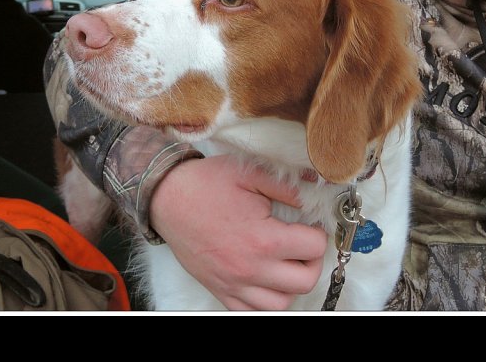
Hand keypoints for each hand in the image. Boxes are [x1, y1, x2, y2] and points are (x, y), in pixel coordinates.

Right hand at [151, 155, 327, 309]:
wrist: (167, 198)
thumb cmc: (205, 185)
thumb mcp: (249, 173)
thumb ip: (287, 184)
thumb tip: (316, 187)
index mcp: (262, 239)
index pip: (314, 248)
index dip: (318, 234)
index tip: (310, 225)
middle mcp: (250, 268)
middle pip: (304, 281)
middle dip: (312, 262)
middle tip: (303, 244)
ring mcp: (234, 284)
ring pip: (281, 303)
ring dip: (290, 284)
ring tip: (286, 262)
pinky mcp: (220, 290)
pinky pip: (251, 311)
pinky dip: (264, 300)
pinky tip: (265, 279)